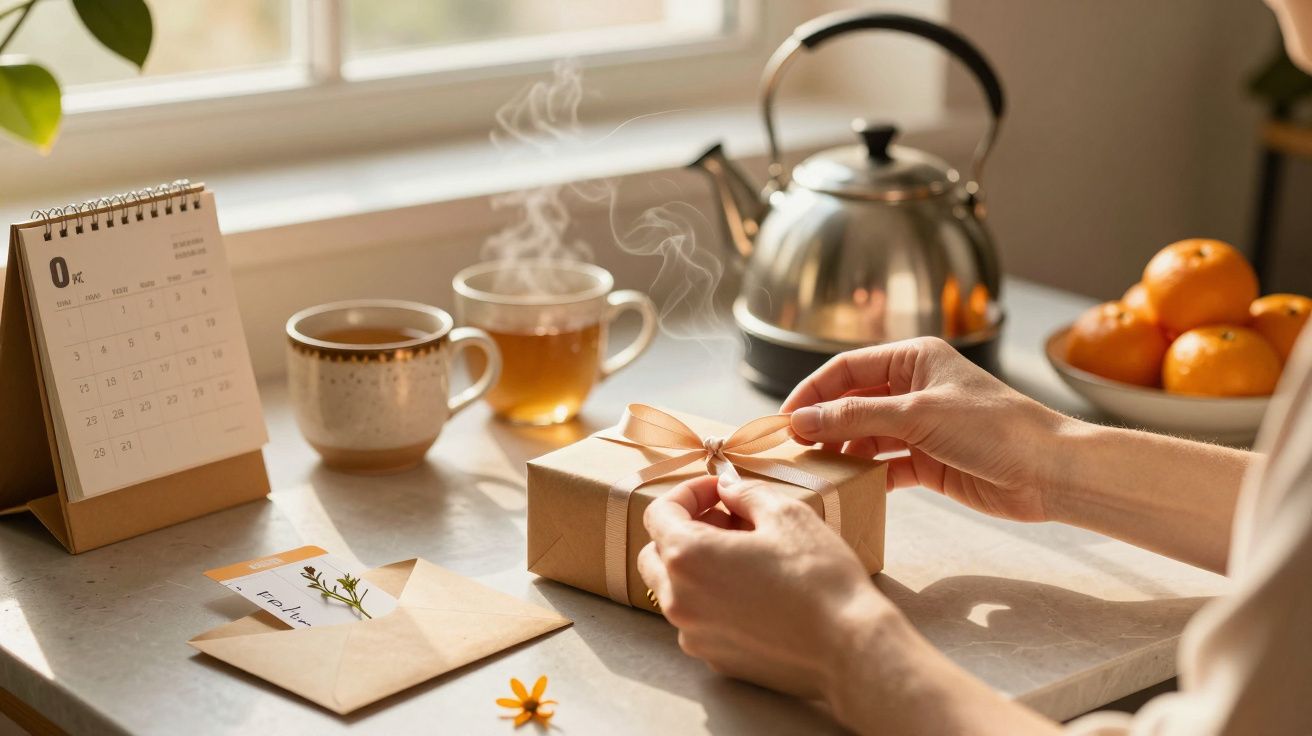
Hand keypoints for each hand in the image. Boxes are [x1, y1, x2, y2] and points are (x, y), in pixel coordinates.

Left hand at [637, 475, 901, 699]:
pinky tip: (754, 591)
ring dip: (698, 565)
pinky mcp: (715, 659)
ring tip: (746, 554)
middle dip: (686, 529)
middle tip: (730, 520)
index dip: (689, 492)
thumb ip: (745, 494)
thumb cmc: (819, 579)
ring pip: (675, 589)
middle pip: (656, 553)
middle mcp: (678, 600)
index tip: (719, 490)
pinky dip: (712, 598)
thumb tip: (728, 490)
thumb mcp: (786, 514)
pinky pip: (698, 619)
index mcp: (687, 557)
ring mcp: (693, 634)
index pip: (659, 512)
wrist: (849, 648)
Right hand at [781, 337, 1071, 522]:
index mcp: (914, 359)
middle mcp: (913, 389)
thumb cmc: (994, 428)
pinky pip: (883, 466)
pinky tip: (847, 487)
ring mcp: (920, 427)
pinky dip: (865, 475)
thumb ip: (856, 416)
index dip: (812, 391)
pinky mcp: (928, 462)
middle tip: (790, 450)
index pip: (846, 369)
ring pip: (864, 436)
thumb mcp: (917, 414)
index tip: (783, 419)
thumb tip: (802, 421)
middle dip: (822, 424)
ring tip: (813, 472)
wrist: (1049, 472)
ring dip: (840, 452)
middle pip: (851, 403)